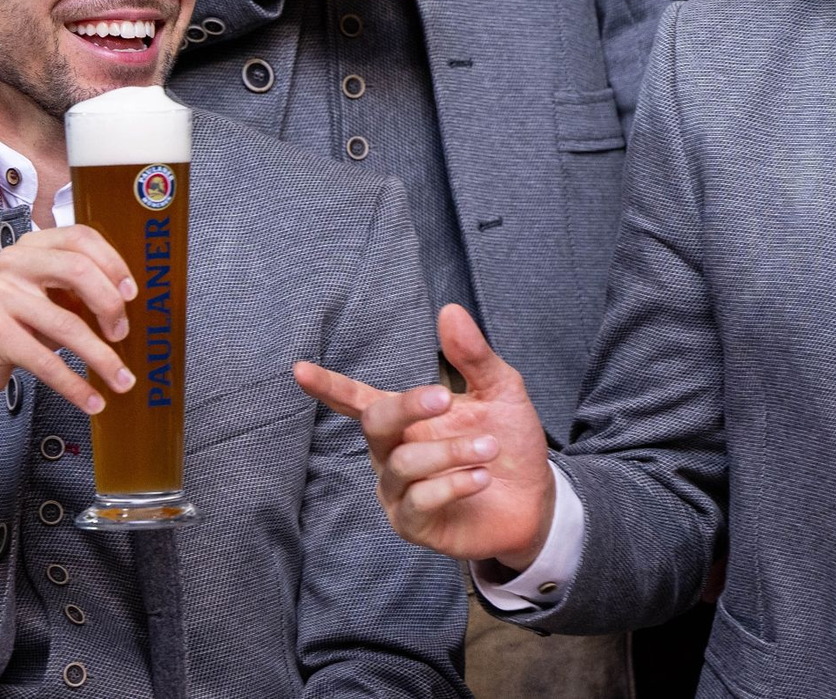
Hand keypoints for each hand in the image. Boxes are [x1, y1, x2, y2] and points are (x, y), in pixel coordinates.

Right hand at [0, 226, 138, 442]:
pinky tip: (91, 399)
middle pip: (79, 270)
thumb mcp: (45, 293)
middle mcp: (14, 262)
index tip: (132, 293)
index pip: (82, 238)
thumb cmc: (12, 321)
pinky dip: (74, 384)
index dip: (114, 263)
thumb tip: (130, 303)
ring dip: (101, 357)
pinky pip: (46, 361)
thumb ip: (80, 287)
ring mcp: (0, 295)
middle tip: (122, 333)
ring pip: (67, 324)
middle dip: (110, 305)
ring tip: (121, 378)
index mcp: (33, 245)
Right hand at [294, 304, 553, 570]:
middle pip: (375, 422)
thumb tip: (450, 311)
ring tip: (488, 448)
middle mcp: (391, 452)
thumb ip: (472, 356)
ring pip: (403, 463)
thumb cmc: (508, 440)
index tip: (299, 369)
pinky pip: (418, 501)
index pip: (356, 398)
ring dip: (449, 452)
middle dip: (408, 406)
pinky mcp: (413, 525)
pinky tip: (481, 477)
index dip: (328, 386)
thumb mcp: (499, 390)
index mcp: (405, 418)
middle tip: (446, 399)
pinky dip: (452, 484)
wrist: (535, 499)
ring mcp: (398, 490)